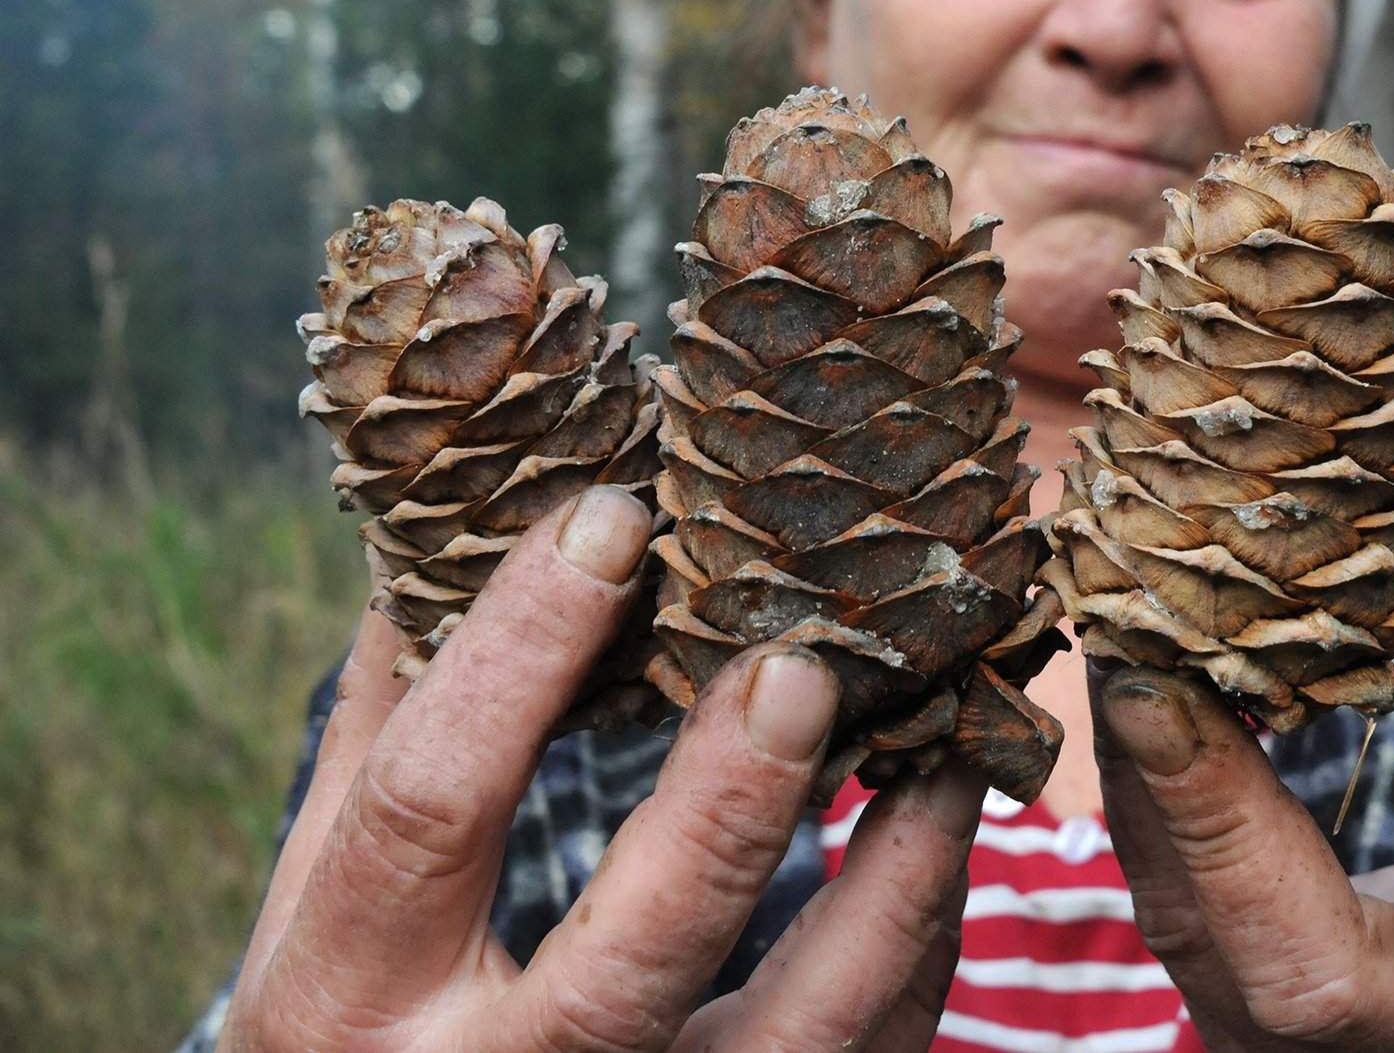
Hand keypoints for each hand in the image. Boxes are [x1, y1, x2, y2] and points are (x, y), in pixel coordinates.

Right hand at [221, 484, 979, 1052]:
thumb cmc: (359, 1029)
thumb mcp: (323, 908)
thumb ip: (382, 737)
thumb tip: (435, 543)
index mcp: (352, 996)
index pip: (428, 807)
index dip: (518, 653)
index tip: (611, 518)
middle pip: (626, 960)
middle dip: (725, 807)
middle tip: (799, 667)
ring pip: (795, 1033)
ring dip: (892, 883)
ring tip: (944, 747)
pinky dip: (914, 948)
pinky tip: (935, 843)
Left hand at [1092, 431, 1393, 1052]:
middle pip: (1298, 929)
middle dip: (1214, 774)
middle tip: (1162, 598)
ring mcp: (1301, 1033)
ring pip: (1183, 901)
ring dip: (1135, 747)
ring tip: (1112, 588)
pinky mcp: (1221, 1005)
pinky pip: (1153, 881)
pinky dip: (1126, 769)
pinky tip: (1112, 654)